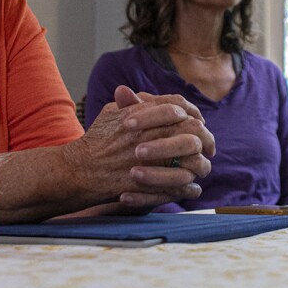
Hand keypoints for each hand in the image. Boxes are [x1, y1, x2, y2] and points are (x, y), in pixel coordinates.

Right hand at [63, 86, 213, 208]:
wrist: (79, 171)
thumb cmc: (96, 141)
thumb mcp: (112, 114)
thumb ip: (134, 104)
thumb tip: (157, 99)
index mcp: (142, 116)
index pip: (179, 107)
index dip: (192, 112)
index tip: (198, 120)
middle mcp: (150, 136)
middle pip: (192, 130)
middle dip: (204, 137)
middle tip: (209, 145)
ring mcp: (152, 162)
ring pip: (192, 160)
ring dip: (200, 163)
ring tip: (202, 166)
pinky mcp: (150, 185)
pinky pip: (180, 187)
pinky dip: (189, 187)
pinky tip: (192, 187)